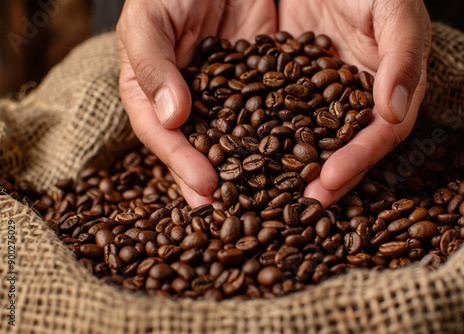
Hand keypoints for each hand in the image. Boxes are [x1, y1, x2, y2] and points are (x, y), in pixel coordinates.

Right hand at [116, 0, 276, 207]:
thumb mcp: (150, 17)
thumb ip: (152, 62)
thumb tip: (171, 117)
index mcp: (154, 89)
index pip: (160, 133)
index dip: (179, 162)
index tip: (202, 188)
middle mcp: (190, 99)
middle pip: (199, 148)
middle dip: (214, 181)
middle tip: (231, 214)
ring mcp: (227, 95)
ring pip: (236, 138)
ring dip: (248, 171)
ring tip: (265, 202)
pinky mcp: (262, 83)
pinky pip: (272, 114)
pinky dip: (280, 138)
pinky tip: (294, 160)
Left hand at [279, 0, 430, 207]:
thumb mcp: (394, 10)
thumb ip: (403, 55)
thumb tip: (395, 111)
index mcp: (384, 89)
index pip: (378, 135)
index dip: (359, 159)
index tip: (332, 180)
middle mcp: (352, 99)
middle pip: (341, 147)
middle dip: (325, 178)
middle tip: (303, 206)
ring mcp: (317, 94)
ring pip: (307, 139)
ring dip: (291, 168)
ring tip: (270, 195)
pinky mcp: (285, 84)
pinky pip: (274, 116)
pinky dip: (264, 138)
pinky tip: (247, 158)